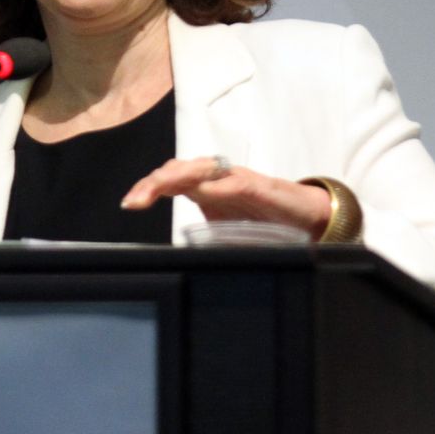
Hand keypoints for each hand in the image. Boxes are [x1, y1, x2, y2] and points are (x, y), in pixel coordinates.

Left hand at [121, 157, 330, 234]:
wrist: (306, 216)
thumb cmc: (262, 219)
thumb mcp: (223, 231)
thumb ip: (200, 237)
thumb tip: (172, 264)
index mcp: (204, 188)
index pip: (169, 180)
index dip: (147, 187)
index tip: (128, 203)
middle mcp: (216, 179)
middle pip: (178, 170)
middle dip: (154, 182)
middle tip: (135, 200)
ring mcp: (237, 180)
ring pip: (202, 169)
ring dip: (178, 176)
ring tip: (158, 187)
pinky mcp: (260, 187)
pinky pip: (237, 183)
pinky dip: (219, 186)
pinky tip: (204, 191)